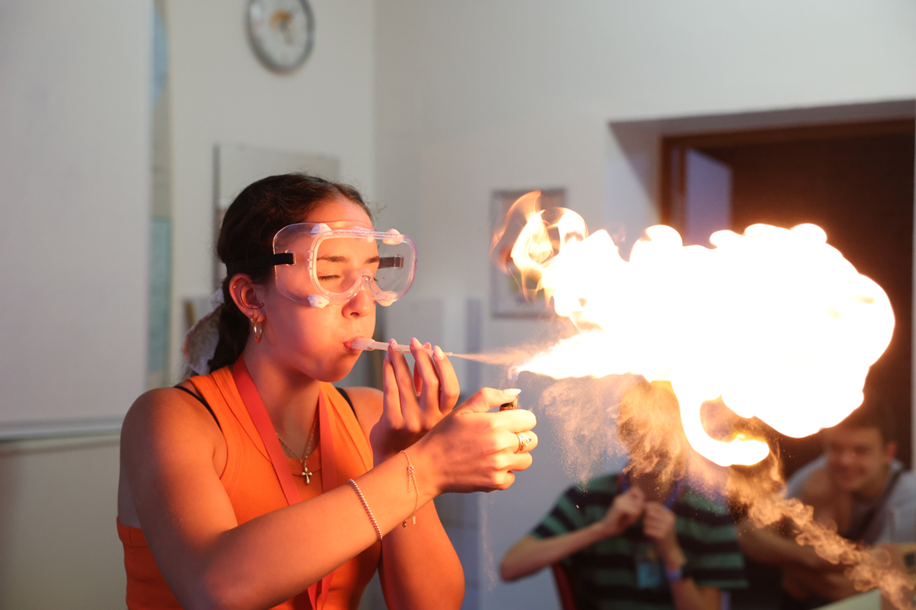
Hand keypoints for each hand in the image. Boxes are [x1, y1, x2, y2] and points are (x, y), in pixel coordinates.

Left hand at [370, 338, 459, 460]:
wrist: (398, 466)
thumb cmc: (414, 435)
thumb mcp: (428, 413)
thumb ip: (427, 385)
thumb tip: (428, 350)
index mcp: (445, 417)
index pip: (451, 388)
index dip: (445, 366)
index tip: (436, 349)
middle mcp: (431, 420)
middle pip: (431, 382)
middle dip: (421, 357)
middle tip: (414, 342)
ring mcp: (412, 422)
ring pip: (406, 383)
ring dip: (400, 360)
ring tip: (394, 347)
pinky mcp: (392, 423)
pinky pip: (390, 390)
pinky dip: (388, 372)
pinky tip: (386, 362)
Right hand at [411, 387, 537, 494]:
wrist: (429, 466)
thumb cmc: (444, 436)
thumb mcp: (464, 409)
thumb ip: (491, 397)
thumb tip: (514, 393)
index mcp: (494, 424)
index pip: (530, 419)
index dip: (519, 418)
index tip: (507, 421)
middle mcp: (501, 446)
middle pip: (532, 440)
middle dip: (519, 436)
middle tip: (500, 436)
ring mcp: (500, 466)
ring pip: (526, 460)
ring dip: (515, 455)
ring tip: (494, 452)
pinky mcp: (496, 483)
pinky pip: (513, 477)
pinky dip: (504, 472)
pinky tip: (488, 465)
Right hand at [597, 488, 644, 537]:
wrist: (606, 529)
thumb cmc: (619, 523)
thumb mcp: (631, 515)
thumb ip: (637, 508)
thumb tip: (645, 504)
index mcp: (623, 497)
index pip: (635, 489)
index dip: (640, 496)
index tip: (639, 506)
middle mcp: (621, 497)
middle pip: (639, 498)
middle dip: (640, 508)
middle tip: (635, 516)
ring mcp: (619, 501)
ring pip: (637, 505)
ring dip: (637, 514)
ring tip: (630, 520)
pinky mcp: (618, 508)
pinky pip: (633, 511)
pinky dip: (633, 517)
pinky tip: (627, 521)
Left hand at [643, 502, 682, 567]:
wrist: (669, 548)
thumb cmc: (663, 532)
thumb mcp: (663, 521)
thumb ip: (655, 512)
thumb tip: (643, 503)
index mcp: (670, 515)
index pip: (656, 505)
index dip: (648, 506)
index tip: (643, 510)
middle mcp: (669, 520)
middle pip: (650, 512)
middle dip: (646, 517)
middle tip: (646, 522)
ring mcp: (666, 528)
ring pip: (647, 521)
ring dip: (645, 525)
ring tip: (650, 529)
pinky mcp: (661, 535)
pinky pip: (647, 529)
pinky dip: (646, 531)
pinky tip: (649, 534)